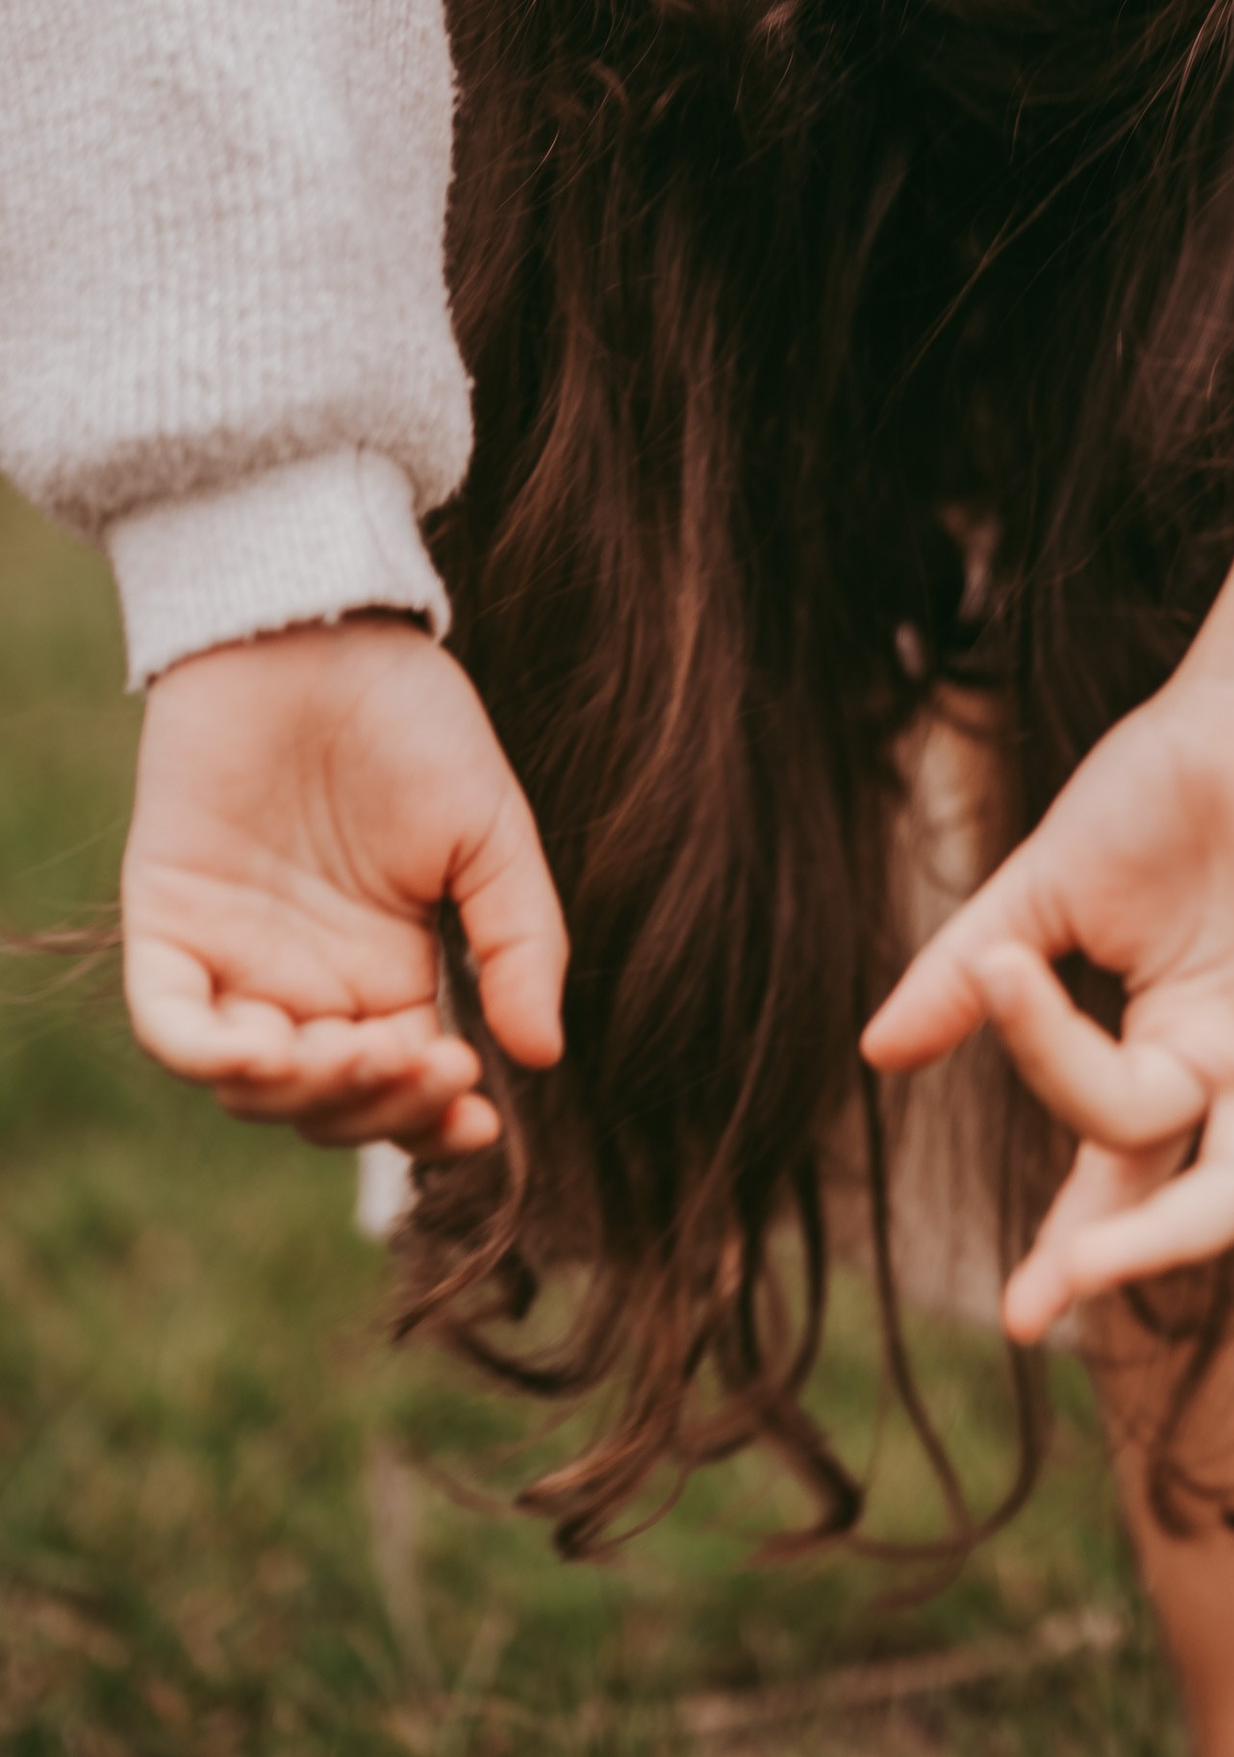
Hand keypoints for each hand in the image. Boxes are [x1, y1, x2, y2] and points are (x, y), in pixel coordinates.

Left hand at [122, 618, 565, 1157]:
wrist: (318, 631)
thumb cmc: (412, 721)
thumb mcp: (493, 833)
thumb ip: (520, 940)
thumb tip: (541, 1055)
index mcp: (388, 972)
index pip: (402, 1090)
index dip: (433, 1125)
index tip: (481, 1115)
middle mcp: (308, 983)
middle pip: (327, 1107)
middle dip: (381, 1107)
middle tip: (430, 1058)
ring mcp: (234, 959)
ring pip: (251, 1088)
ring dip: (308, 1092)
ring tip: (359, 1044)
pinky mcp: (169, 925)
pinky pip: (172, 1027)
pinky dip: (210, 1057)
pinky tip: (266, 1048)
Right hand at [863, 643, 1233, 1343]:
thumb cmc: (1162, 781)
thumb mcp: (1041, 892)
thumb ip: (966, 976)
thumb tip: (877, 1054)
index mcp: (1169, 1048)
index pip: (1112, 1164)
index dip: (1072, 1241)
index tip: (1021, 1316)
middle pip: (1179, 1189)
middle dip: (1112, 1246)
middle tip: (1040, 1302)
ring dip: (1179, 1227)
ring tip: (1086, 1269)